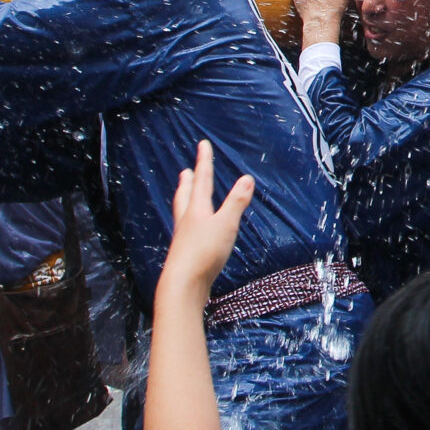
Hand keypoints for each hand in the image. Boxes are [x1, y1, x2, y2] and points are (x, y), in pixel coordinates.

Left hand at [161, 140, 252, 302]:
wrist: (182, 285)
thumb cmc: (204, 253)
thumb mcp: (226, 225)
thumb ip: (237, 202)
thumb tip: (247, 178)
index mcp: (196, 210)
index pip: (202, 180)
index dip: (204, 161)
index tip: (203, 144)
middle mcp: (186, 221)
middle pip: (185, 196)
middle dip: (188, 182)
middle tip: (186, 172)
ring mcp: (183, 238)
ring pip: (182, 214)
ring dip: (185, 201)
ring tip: (186, 197)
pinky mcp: (185, 254)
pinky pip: (186, 231)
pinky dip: (188, 223)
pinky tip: (191, 231)